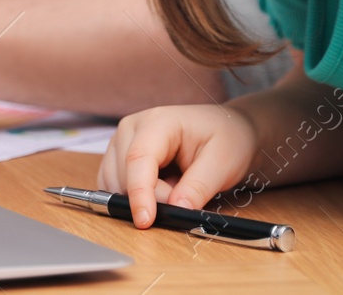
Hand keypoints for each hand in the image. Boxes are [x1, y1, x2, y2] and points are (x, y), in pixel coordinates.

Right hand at [98, 104, 258, 226]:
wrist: (227, 131)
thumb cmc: (226, 140)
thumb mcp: (222, 163)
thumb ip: (198, 187)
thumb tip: (176, 208)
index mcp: (158, 121)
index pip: (138, 159)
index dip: (139, 192)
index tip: (145, 221)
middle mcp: (132, 127)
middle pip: (125, 175)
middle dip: (152, 198)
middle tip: (185, 195)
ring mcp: (122, 140)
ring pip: (116, 183)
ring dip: (144, 197)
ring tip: (176, 186)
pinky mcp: (119, 155)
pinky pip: (115, 185)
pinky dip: (136, 196)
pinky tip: (161, 187)